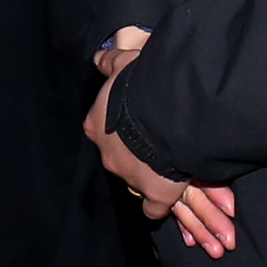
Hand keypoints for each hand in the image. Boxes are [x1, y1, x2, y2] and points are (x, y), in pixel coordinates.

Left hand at [87, 27, 237, 259]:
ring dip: (150, 175)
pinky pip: (154, 208)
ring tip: (170, 168)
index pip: (104, 129)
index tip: (136, 123)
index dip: (121, 127)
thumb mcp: (124, 64)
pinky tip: (167, 203)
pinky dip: (159, 207)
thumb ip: (110, 62)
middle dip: (135, 153)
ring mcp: (130, 177)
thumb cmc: (142, 84)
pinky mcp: (155, 194)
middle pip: (119, 156)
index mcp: (97, 125)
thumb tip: (99, 58)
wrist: (167, 113)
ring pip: (137, 180)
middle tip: (156, 144)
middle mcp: (108, 154)